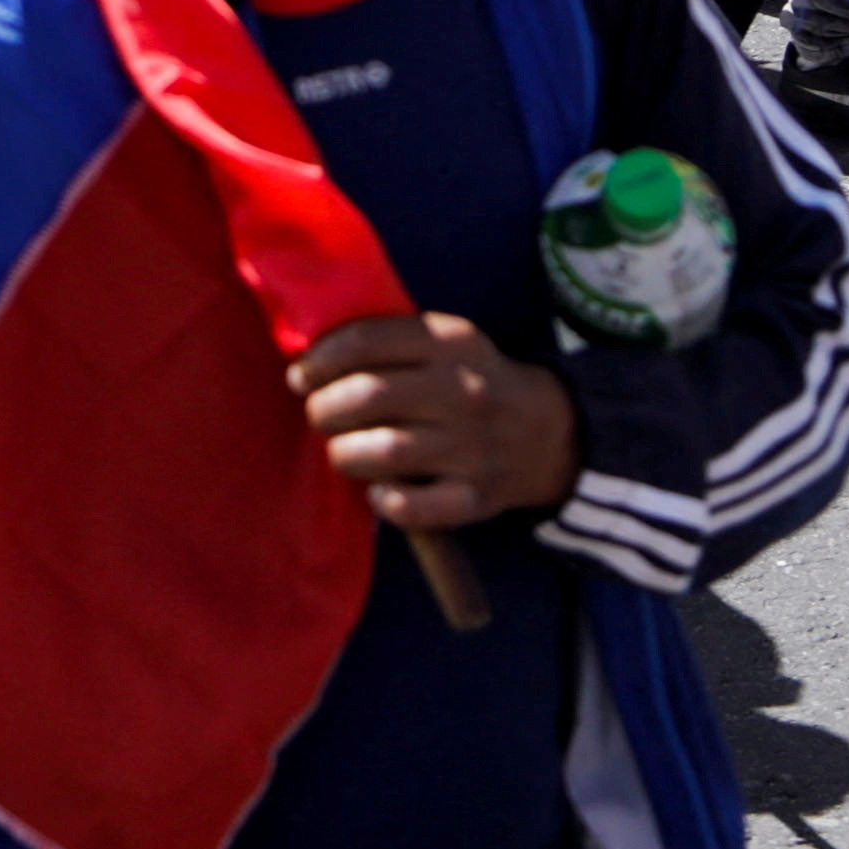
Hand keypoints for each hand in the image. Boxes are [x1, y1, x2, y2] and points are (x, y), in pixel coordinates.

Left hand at [287, 309, 578, 528]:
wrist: (548, 432)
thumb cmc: (470, 381)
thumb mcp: (444, 342)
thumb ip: (387, 341)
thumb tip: (306, 357)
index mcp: (451, 341)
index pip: (367, 341)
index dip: (320, 360)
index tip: (300, 376)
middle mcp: (464, 390)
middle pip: (369, 396)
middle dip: (325, 408)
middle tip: (319, 415)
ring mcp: (473, 446)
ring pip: (384, 451)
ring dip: (345, 454)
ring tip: (343, 450)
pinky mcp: (478, 496)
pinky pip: (416, 507)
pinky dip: (386, 502)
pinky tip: (379, 491)